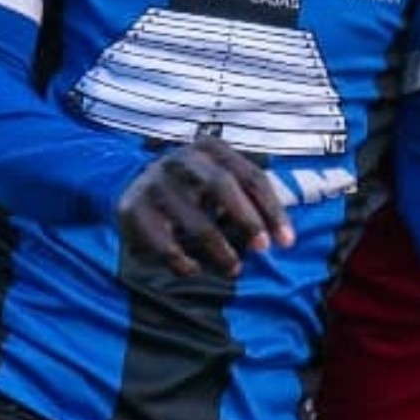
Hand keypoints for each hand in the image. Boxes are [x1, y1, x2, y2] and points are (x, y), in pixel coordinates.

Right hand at [117, 135, 293, 276]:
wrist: (133, 188)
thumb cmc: (194, 189)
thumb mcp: (221, 183)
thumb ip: (250, 201)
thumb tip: (282, 236)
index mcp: (209, 148)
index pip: (250, 176)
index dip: (272, 209)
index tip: (287, 241)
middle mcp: (180, 158)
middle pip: (221, 184)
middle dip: (246, 219)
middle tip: (262, 248)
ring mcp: (153, 182)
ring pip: (194, 219)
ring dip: (219, 248)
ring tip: (234, 269)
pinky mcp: (132, 208)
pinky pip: (163, 242)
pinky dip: (182, 261)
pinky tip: (194, 270)